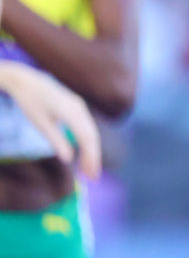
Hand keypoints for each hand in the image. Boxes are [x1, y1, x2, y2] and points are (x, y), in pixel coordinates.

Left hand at [0, 61, 101, 178]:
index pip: (88, 138)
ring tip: (88, 168)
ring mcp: (79, 106)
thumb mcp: (40, 123)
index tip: (91, 175)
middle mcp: (80, 108)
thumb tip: (69, 159)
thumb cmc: (30, 101)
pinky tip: (83, 151)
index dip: (92, 157)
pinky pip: (86, 125)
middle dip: (94, 156)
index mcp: (72, 112)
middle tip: (92, 177)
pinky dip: (86, 140)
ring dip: (91, 150)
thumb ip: (56, 140)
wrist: (26, 80)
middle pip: (92, 135)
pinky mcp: (76, 106)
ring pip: (90, 131)